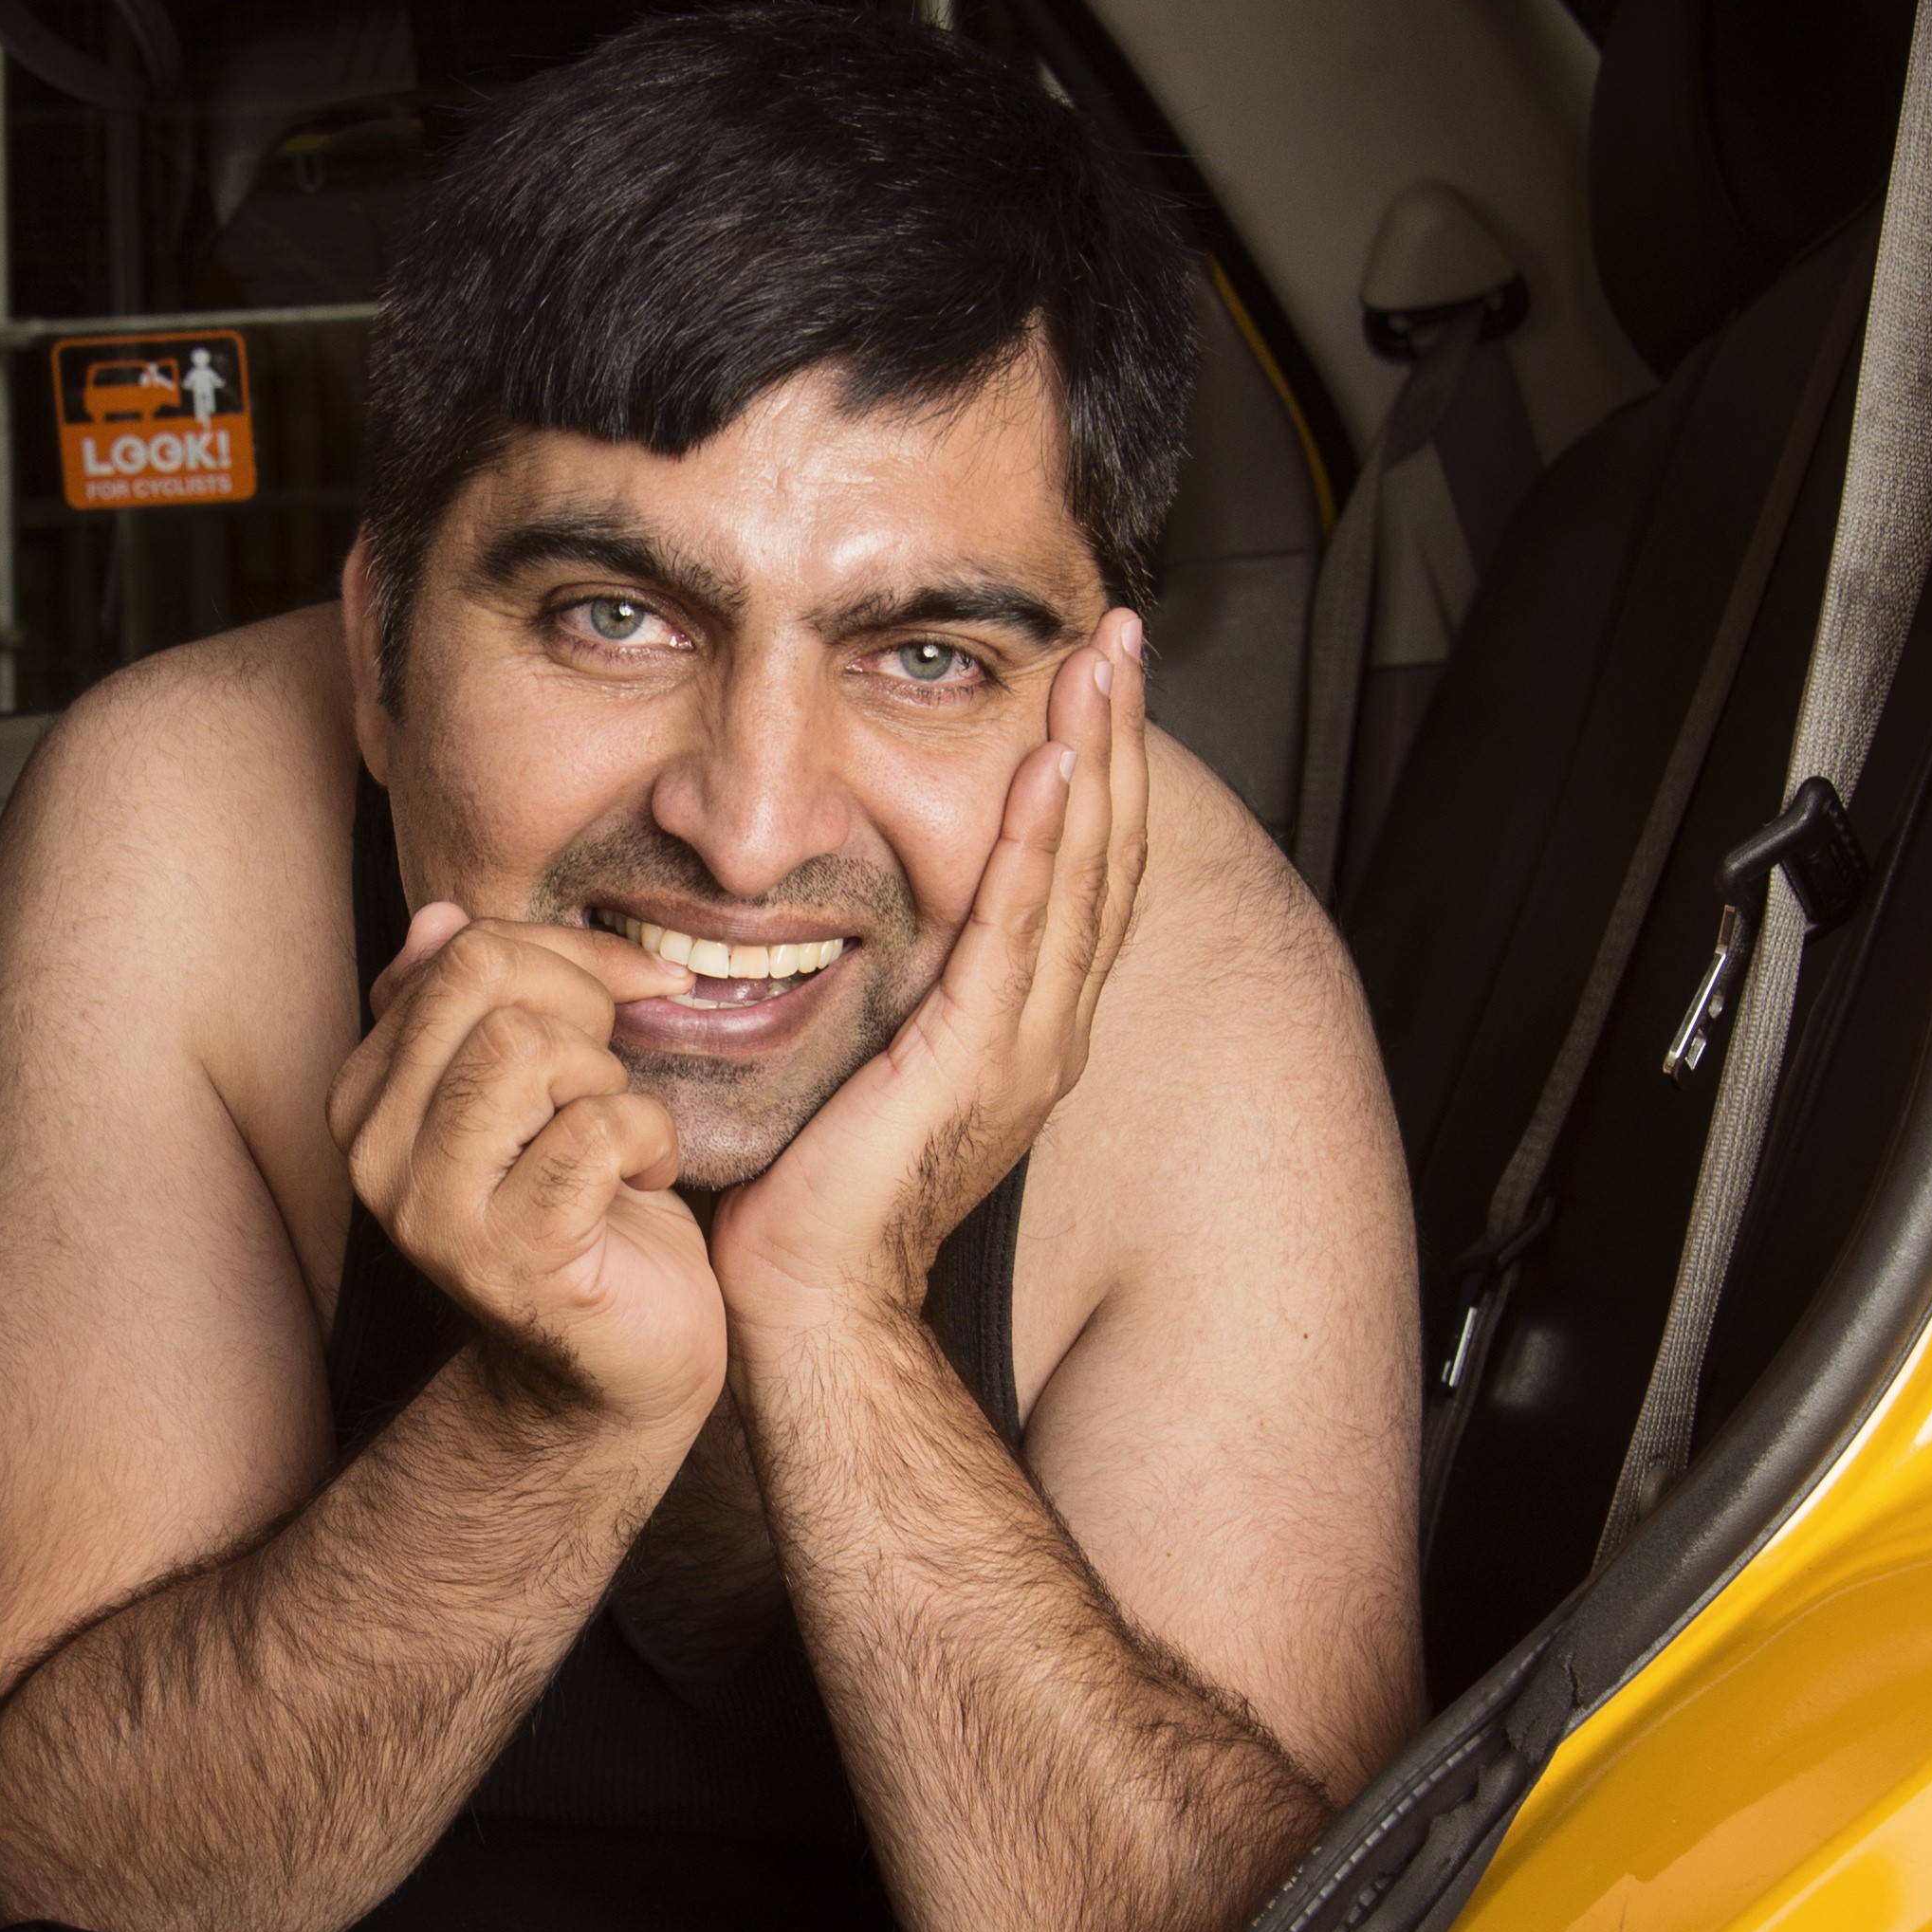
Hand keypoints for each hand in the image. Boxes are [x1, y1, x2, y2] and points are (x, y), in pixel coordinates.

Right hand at [331, 907, 729, 1438]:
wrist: (614, 1365)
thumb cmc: (585, 1208)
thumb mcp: (529, 1085)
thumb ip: (477, 1004)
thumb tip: (438, 918)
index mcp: (366, 1095)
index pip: (459, 948)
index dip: (565, 953)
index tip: (625, 994)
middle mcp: (375, 1152)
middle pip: (484, 979)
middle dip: (584, 1003)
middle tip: (615, 1072)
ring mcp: (433, 1211)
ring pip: (529, 1047)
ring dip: (610, 1080)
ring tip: (621, 1134)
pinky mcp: (510, 1258)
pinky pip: (594, 1132)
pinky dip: (649, 1141)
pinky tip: (647, 1180)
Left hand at [718, 609, 1148, 1347]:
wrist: (810, 1296)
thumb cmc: (817, 1194)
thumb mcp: (870, 1061)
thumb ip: (893, 990)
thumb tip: (857, 915)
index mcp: (1027, 1030)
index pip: (1082, 877)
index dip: (1099, 776)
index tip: (1094, 683)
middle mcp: (1048, 1032)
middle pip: (1106, 856)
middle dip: (1119, 738)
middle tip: (1121, 634)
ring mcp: (1023, 1045)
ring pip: (1080, 874)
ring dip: (1095, 759)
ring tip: (1099, 663)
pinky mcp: (976, 1056)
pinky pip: (1019, 927)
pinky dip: (1041, 841)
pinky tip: (1051, 765)